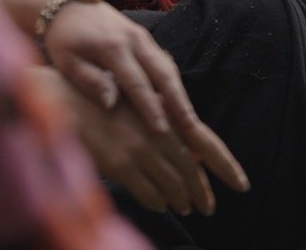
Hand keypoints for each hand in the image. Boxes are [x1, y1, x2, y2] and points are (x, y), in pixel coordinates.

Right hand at [27, 67, 245, 215]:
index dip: (226, 166)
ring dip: (181, 199)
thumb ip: (166, 126)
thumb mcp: (140, 105)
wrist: (63, 99)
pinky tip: (160, 205)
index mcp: (164, 115)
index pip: (206, 143)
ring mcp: (138, 150)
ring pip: (171, 185)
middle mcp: (156, 133)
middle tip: (207, 207)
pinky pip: (147, 193)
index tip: (242, 185)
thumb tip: (192, 152)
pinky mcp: (119, 165)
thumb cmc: (101, 98)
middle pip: (190, 170)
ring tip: (185, 207)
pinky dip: (158, 202)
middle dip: (201, 192)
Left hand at [43, 2, 249, 197]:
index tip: (161, 130)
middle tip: (192, 129)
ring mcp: (143, 37)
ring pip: (169, 68)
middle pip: (164, 74)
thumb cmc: (63, 38)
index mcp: (112, 47)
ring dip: (182, 95)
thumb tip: (112, 105)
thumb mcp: (66, 61)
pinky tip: (180, 104)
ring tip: (192, 122)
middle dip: (179, 103)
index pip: (137, 83)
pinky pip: (165, 63)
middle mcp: (134, 40)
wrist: (66, 4)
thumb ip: (89, 81)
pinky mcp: (145, 38)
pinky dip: (175, 84)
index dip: (150, 108)